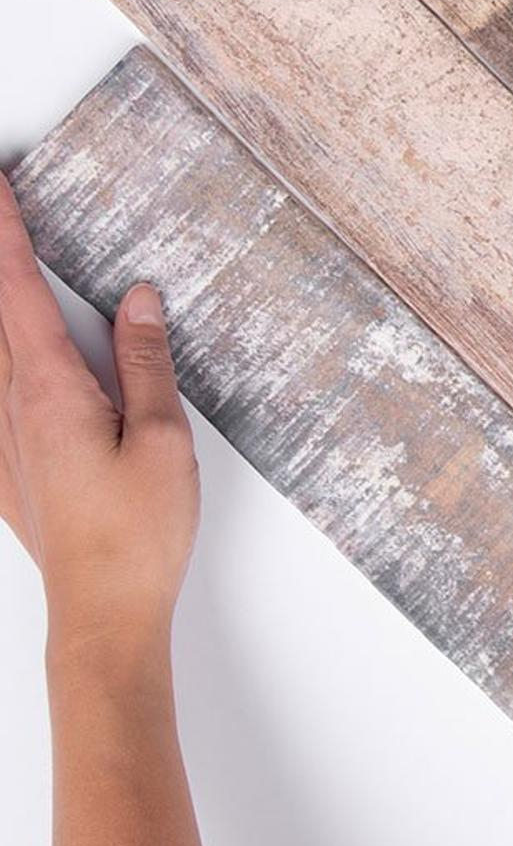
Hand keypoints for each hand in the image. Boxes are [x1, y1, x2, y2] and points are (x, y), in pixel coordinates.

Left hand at [0, 169, 198, 657]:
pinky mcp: (12, 465)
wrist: (102, 612)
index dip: (6, 233)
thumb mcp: (162, 437)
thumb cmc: (138, 532)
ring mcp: (4, 439)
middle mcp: (11, 409)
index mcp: (48, 392)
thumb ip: (146, 363)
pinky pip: (0, 390)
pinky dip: (7, 351)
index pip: (16, 291)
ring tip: (11, 267)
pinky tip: (22, 352)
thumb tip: (137, 299)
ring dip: (1, 305)